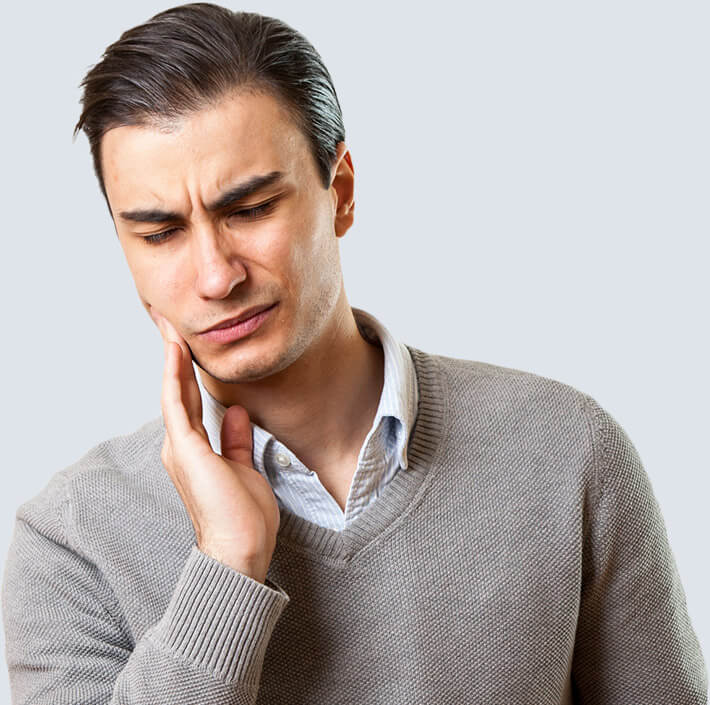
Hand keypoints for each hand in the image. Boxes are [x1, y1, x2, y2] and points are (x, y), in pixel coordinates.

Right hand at [150, 309, 279, 583]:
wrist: (240, 550)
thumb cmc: (243, 517)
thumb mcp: (244, 467)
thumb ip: (236, 440)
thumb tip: (237, 412)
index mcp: (195, 450)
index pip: (190, 401)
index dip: (187, 371)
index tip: (186, 343)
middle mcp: (182, 446)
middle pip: (177, 391)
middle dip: (174, 356)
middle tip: (169, 323)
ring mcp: (181, 447)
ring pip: (173, 392)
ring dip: (171, 358)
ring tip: (169, 326)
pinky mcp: (187, 450)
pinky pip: (178, 404)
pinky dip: (175, 376)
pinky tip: (176, 352)